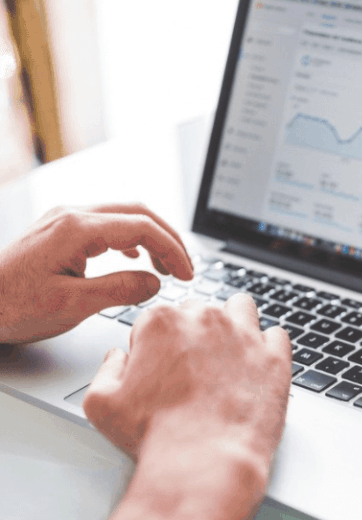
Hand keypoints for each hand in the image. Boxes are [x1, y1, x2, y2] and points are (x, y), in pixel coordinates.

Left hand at [0, 204, 192, 343]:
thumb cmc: (11, 306)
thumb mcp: (72, 305)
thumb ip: (120, 289)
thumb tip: (155, 282)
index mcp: (76, 229)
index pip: (143, 227)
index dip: (173, 250)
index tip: (186, 275)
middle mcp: (71, 215)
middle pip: (138, 212)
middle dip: (169, 239)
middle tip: (185, 268)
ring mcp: (63, 219)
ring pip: (123, 215)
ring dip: (151, 237)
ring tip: (165, 266)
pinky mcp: (58, 230)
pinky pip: (105, 223)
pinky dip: (130, 238)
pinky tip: (135, 256)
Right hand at [82, 295, 291, 485]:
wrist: (203, 461)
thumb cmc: (155, 435)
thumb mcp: (101, 403)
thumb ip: (106, 369)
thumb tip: (118, 357)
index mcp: (162, 322)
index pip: (157, 318)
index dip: (155, 344)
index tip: (159, 368)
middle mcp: (206, 320)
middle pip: (199, 312)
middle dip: (194, 333)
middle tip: (192, 369)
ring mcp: (245, 336)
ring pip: (241, 309)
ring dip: (233, 324)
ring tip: (227, 355)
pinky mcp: (275, 357)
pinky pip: (277, 335)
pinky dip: (268, 346)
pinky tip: (257, 366)